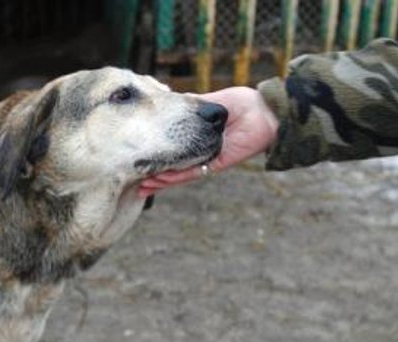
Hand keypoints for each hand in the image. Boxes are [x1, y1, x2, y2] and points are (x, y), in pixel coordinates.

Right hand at [139, 86, 279, 197]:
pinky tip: (160, 179)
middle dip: (153, 173)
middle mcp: (198, 151)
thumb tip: (169, 104)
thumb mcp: (208, 102)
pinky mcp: (215, 165)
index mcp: (196, 136)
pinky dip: (176, 177)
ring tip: (142, 184)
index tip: (137, 154)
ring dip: (160, 180)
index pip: (171, 147)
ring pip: (178, 174)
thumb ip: (189, 107)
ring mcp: (206, 160)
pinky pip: (192, 173)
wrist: (264, 113)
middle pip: (171, 166)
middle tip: (133, 179)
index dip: (155, 152)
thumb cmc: (241, 103)